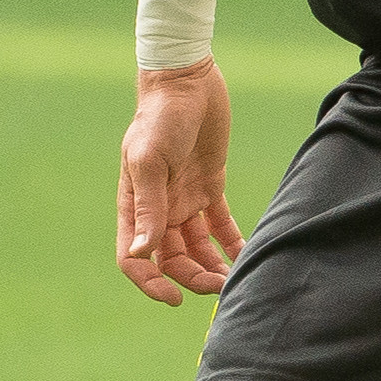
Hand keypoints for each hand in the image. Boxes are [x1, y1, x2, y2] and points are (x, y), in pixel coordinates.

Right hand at [118, 61, 243, 305]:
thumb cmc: (160, 117)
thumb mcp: (150, 161)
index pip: (134, 258)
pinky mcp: (209, 187)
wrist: (186, 81)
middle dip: (191, 278)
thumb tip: (141, 252)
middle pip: (170, 259)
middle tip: (219, 286)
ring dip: (212, 266)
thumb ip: (148, 208)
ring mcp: (183, 199)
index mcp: (133, 205)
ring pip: (196, 248)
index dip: (150, 282)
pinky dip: (231, 243)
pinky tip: (247, 255)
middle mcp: (157, 208)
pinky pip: (220, 225)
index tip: (174, 298)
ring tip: (235, 277)